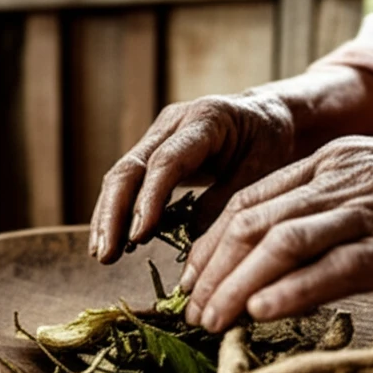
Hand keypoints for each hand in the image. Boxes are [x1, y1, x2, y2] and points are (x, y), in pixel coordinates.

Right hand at [88, 93, 293, 262]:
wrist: (266, 117)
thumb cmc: (269, 141)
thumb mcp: (263, 167)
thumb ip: (228, 199)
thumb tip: (190, 235)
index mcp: (204, 120)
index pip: (166, 161)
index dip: (149, 200)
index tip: (139, 236)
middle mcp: (172, 124)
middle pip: (130, 168)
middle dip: (113, 214)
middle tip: (106, 254)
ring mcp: (157, 138)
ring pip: (121, 177)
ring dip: (108, 218)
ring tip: (103, 255)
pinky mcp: (152, 156)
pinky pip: (128, 185)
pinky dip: (118, 215)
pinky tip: (112, 244)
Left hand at [180, 132, 372, 331]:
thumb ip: (327, 208)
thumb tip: (282, 256)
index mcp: (328, 164)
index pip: (247, 201)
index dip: (210, 243)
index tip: (192, 279)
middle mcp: (338, 180)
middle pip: (251, 224)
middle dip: (212, 272)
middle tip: (191, 312)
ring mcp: (367, 210)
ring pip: (279, 243)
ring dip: (235, 286)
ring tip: (211, 321)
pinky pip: (332, 266)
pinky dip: (290, 290)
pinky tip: (259, 312)